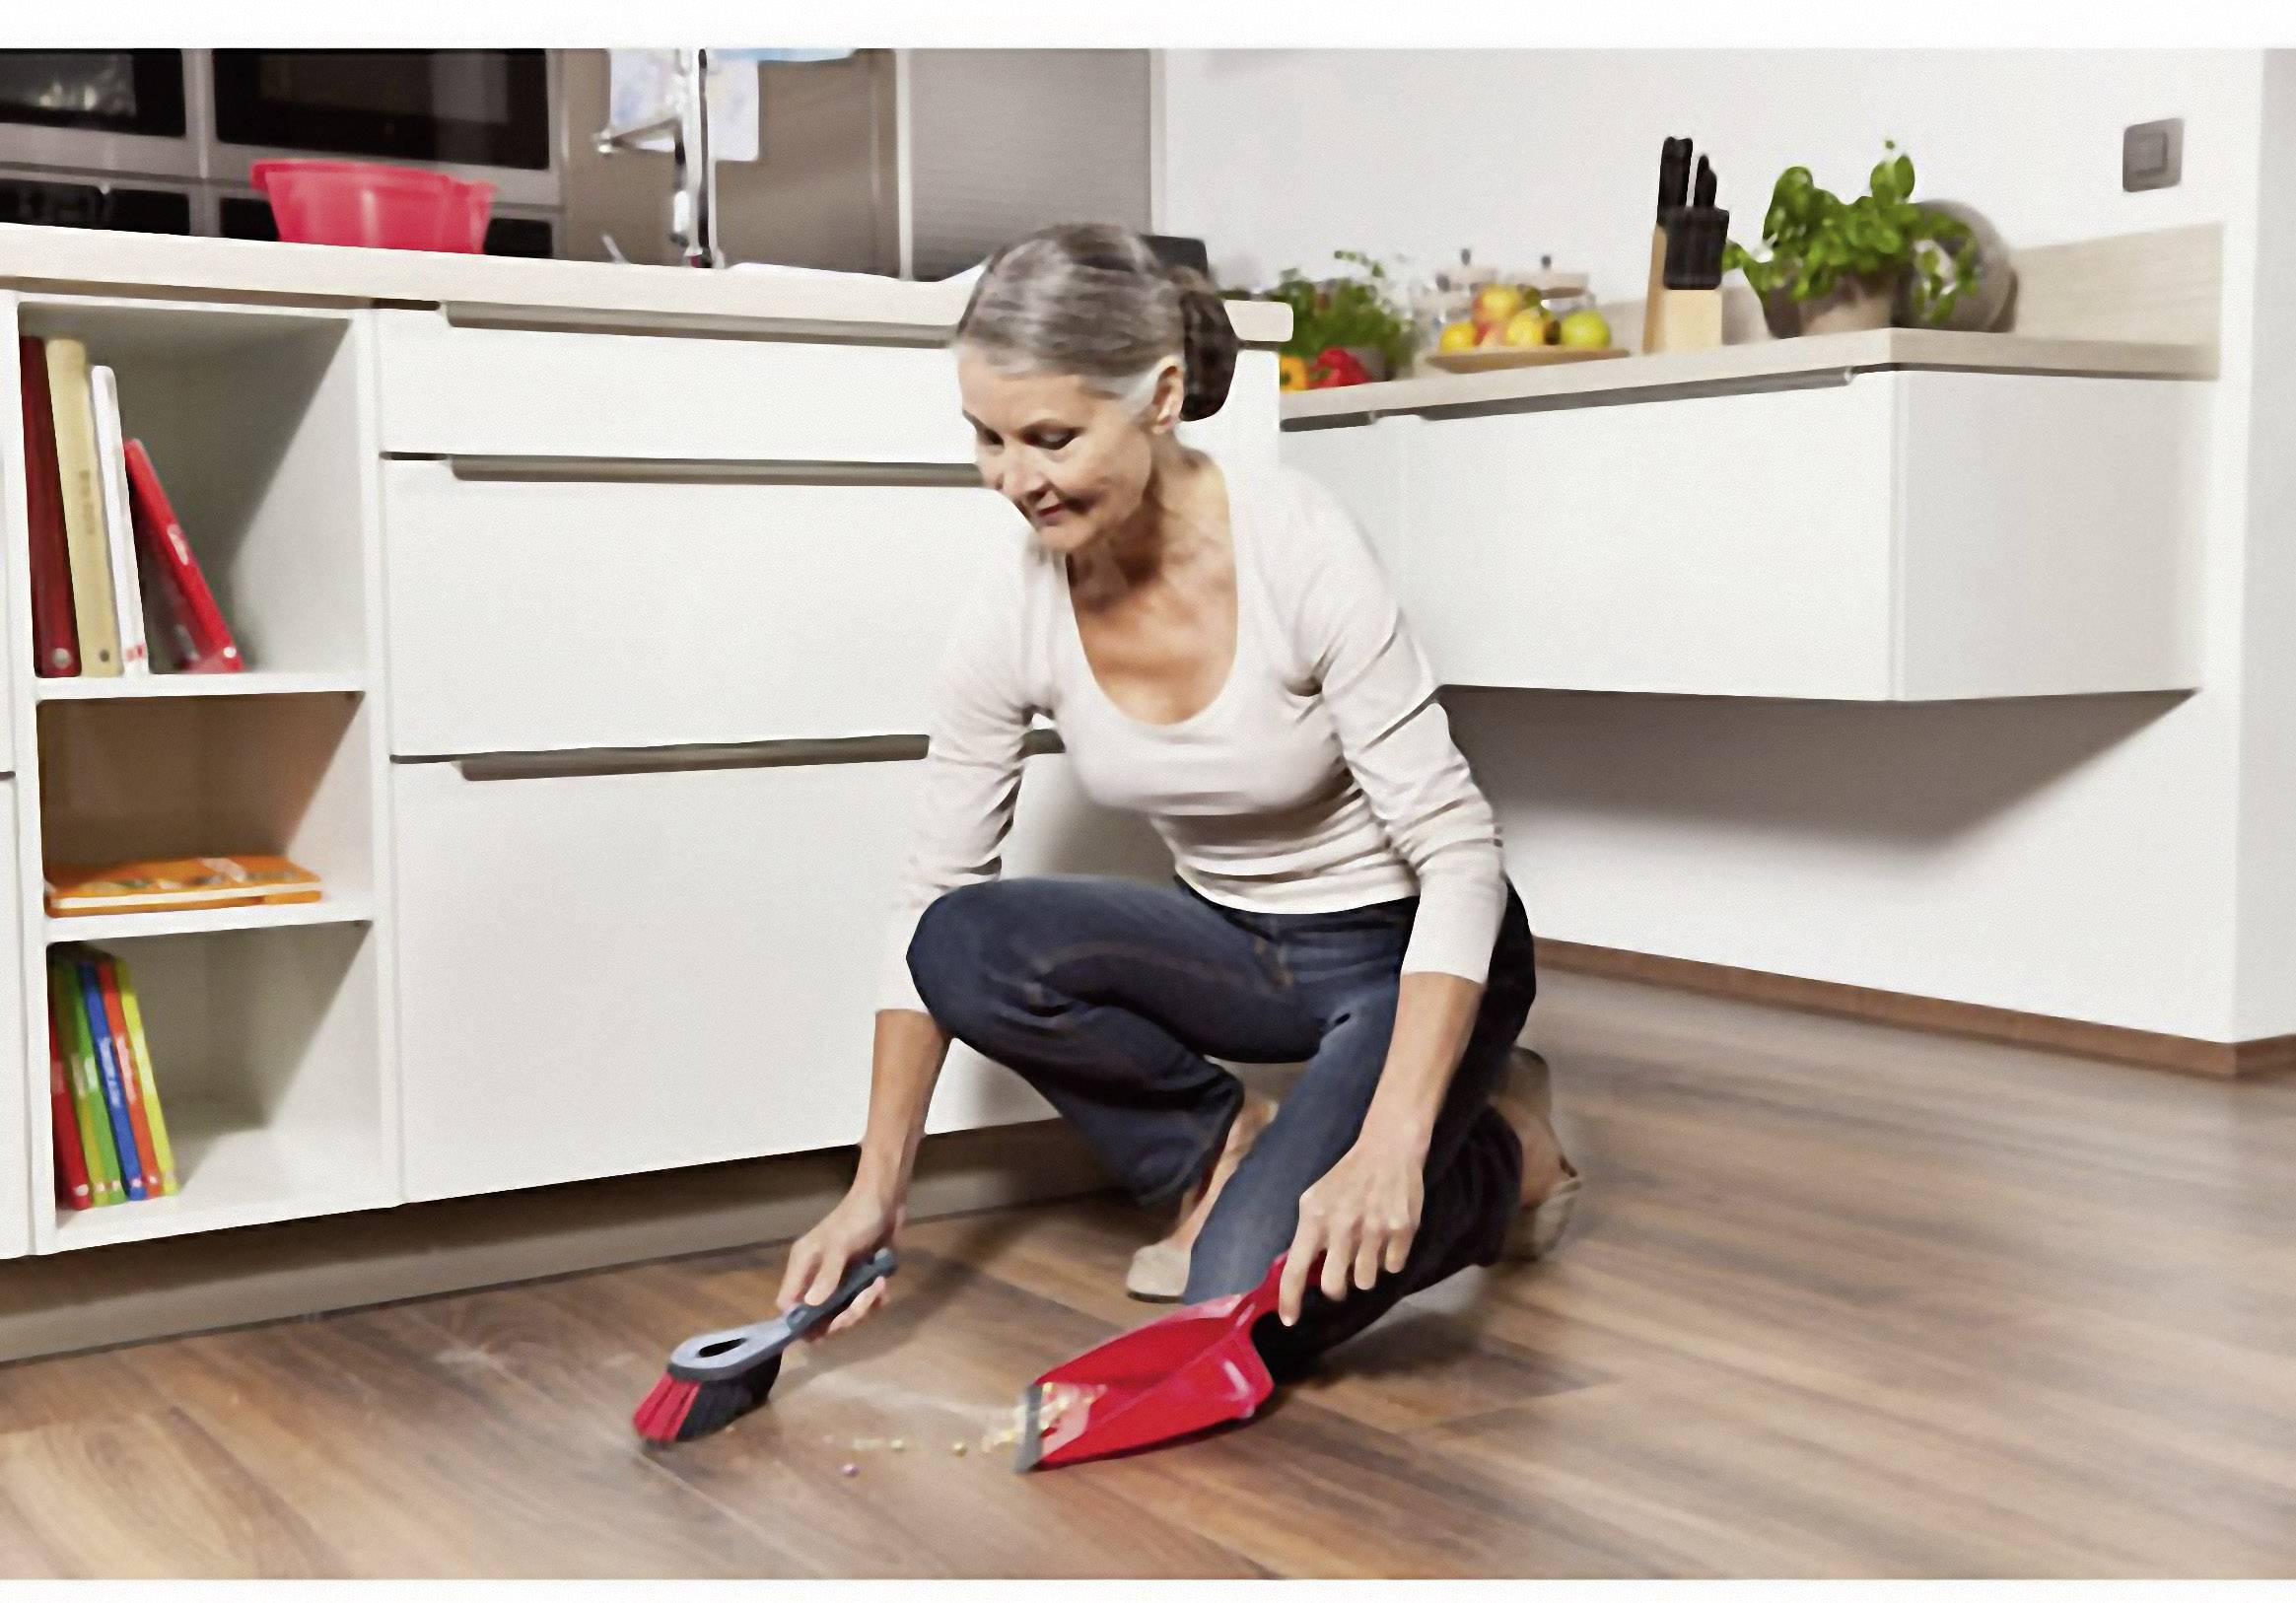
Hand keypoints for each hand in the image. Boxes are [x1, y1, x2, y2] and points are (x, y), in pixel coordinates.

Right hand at [777, 1183, 904, 1339]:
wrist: (887, 1201)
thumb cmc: (857, 1218)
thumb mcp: (840, 1245)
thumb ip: (827, 1275)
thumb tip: (811, 1306)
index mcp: (803, 1266)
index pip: (788, 1303)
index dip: (799, 1321)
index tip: (820, 1329)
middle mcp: (817, 1277)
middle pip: (818, 1317)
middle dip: (840, 1318)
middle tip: (859, 1307)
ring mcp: (840, 1281)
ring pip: (843, 1314)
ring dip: (862, 1307)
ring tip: (876, 1286)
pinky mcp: (861, 1282)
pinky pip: (864, 1305)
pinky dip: (874, 1300)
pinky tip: (882, 1284)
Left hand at [1277, 1136, 1424, 1325]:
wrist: (1388, 1150)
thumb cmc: (1346, 1178)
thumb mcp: (1315, 1199)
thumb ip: (1309, 1235)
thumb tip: (1302, 1275)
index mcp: (1314, 1218)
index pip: (1296, 1269)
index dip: (1290, 1299)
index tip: (1289, 1321)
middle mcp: (1343, 1226)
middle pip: (1335, 1287)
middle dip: (1337, 1287)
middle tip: (1341, 1274)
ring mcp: (1374, 1229)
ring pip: (1366, 1281)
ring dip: (1365, 1270)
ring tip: (1368, 1244)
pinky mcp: (1403, 1230)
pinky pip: (1392, 1267)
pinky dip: (1389, 1258)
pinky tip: (1387, 1235)